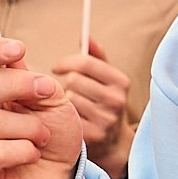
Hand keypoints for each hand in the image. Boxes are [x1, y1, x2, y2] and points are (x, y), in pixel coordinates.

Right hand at [0, 37, 87, 178]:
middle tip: (47, 91)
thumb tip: (12, 59)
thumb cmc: (50, 137)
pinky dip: (25, 151)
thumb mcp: (50, 100)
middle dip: (17, 85)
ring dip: (29, 126)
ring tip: (42, 137)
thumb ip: (29, 79)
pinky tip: (32, 155)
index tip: (19, 49)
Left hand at [49, 42, 131, 158]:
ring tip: (71, 105)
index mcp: (121, 81)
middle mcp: (116, 99)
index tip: (57, 67)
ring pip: (69, 98)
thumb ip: (96, 56)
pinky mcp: (93, 135)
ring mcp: (105, 119)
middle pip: (74, 80)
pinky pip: (68, 117)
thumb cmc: (105, 103)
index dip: (66, 62)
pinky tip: (68, 119)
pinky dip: (64, 116)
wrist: (114, 143)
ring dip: (65, 101)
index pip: (85, 63)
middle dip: (67, 83)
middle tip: (68, 90)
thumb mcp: (107, 79)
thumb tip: (85, 35)